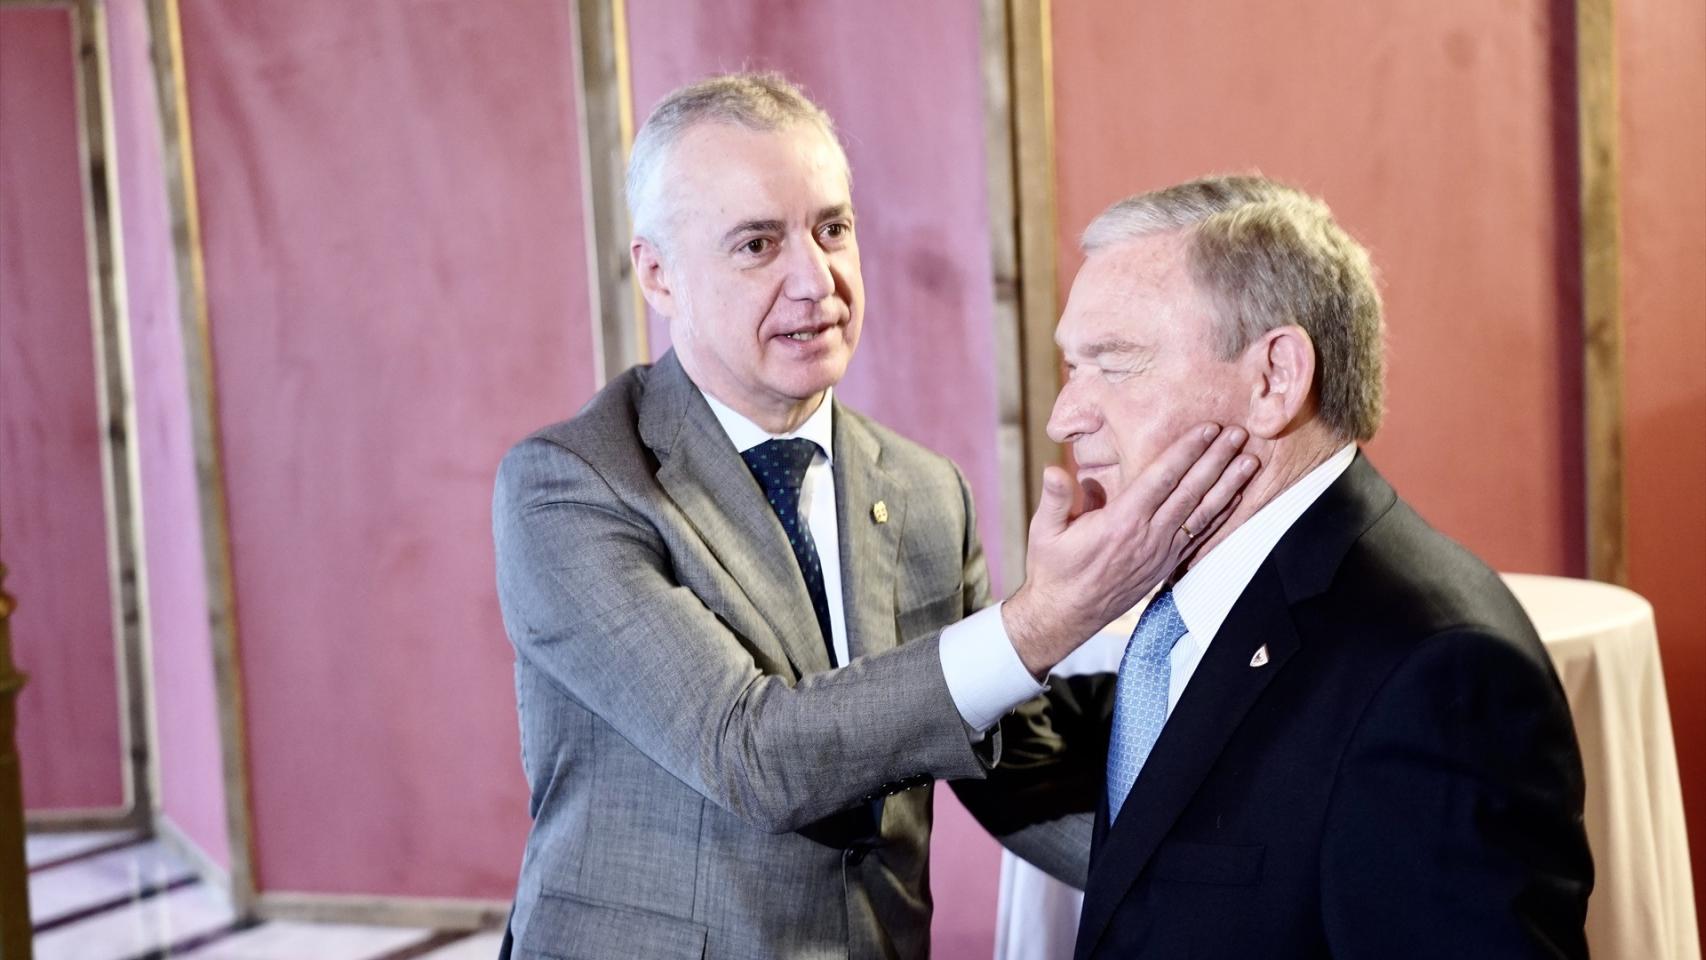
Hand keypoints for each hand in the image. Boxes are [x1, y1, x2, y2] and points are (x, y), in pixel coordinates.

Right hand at [1003, 423, 1256, 676]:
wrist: (1065, 614)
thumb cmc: (1053, 568)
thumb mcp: (1044, 531)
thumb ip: (1054, 498)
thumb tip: (1055, 470)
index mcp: (1120, 522)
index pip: (1161, 479)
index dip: (1186, 451)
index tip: (1207, 429)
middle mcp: (1148, 536)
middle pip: (1190, 491)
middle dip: (1216, 460)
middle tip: (1238, 433)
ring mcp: (1161, 553)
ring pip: (1202, 513)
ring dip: (1228, 485)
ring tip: (1250, 462)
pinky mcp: (1166, 565)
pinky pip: (1200, 536)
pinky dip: (1221, 515)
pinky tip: (1236, 498)